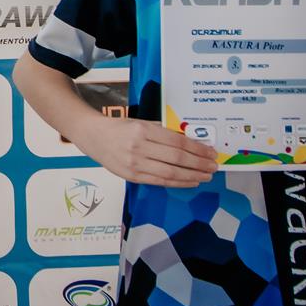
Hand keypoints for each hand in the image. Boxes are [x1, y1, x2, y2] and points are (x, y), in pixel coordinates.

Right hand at [72, 115, 218, 187]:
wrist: (92, 136)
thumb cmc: (120, 127)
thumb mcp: (142, 122)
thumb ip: (164, 132)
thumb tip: (192, 143)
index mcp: (143, 130)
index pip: (178, 142)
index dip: (198, 149)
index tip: (211, 153)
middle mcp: (139, 147)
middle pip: (177, 159)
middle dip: (199, 164)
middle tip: (213, 166)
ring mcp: (134, 164)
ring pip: (170, 173)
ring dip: (192, 176)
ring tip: (206, 176)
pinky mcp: (131, 176)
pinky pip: (159, 182)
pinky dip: (178, 183)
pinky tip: (189, 181)